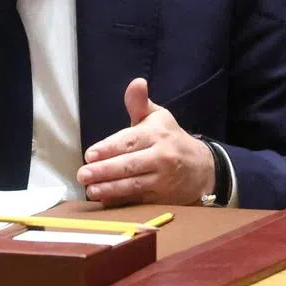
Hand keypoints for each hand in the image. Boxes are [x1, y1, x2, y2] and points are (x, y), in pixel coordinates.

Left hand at [76, 78, 214, 205]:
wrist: (202, 169)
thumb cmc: (171, 139)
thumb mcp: (158, 117)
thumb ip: (139, 103)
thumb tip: (136, 83)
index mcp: (157, 135)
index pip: (129, 142)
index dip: (108, 148)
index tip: (90, 154)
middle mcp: (161, 157)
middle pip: (129, 165)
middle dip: (104, 170)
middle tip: (83, 174)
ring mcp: (163, 180)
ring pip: (133, 185)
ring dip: (110, 189)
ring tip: (90, 189)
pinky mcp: (163, 198)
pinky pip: (139, 200)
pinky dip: (121, 202)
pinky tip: (104, 201)